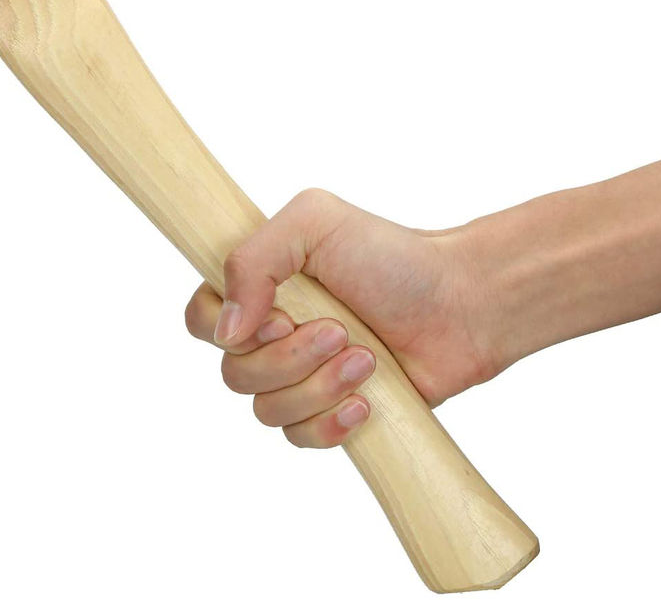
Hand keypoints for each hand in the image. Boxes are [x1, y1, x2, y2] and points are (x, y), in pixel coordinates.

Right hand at [184, 189, 494, 447]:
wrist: (460, 305)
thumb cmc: (392, 257)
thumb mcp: (314, 223)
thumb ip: (252, 258)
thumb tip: (225, 329)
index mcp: (260, 287)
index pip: (200, 320)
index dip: (228, 329)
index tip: (279, 314)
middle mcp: (272, 333)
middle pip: (233, 373)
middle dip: (291, 358)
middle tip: (341, 331)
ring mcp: (300, 375)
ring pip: (266, 410)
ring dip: (319, 386)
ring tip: (367, 360)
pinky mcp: (330, 411)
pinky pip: (299, 438)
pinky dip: (331, 423)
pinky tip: (365, 403)